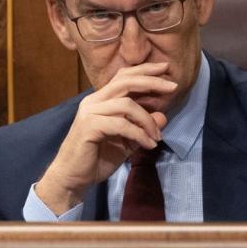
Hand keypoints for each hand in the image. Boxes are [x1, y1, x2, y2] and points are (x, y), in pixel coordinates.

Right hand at [35, 63, 175, 213]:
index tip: (165, 68)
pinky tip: (148, 145)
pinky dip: (139, 134)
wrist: (73, 178)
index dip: (144, 71)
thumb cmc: (96, 159)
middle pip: (125, 82)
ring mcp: (89, 113)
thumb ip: (143, 128)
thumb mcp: (127, 142)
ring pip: (126, 104)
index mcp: (100, 100)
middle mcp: (93, 101)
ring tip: (157, 136)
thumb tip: (163, 116)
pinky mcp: (89, 127)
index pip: (123, 77)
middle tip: (173, 87)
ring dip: (147, 120)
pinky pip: (121, 124)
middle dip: (151, 81)